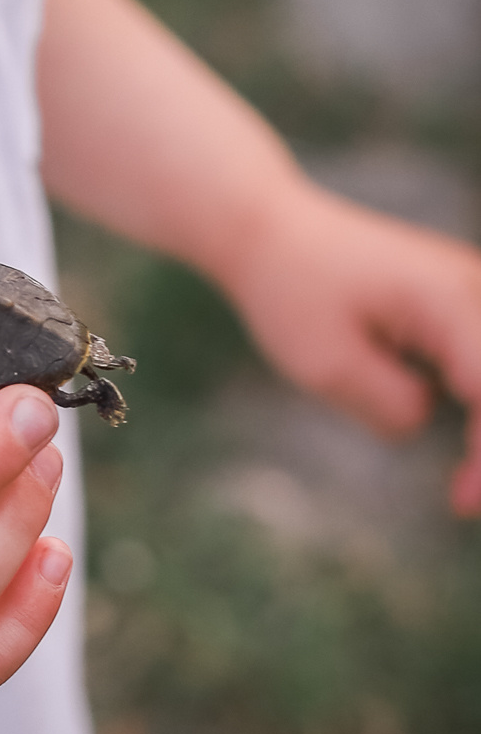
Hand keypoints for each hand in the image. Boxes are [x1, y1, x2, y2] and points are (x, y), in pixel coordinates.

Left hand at [219, 179, 480, 515]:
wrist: (273, 231)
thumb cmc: (291, 290)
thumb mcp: (326, 363)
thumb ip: (390, 404)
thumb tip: (427, 425)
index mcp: (449, 300)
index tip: (462, 502)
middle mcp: (476, 289)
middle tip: (461, 502)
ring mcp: (475, 292)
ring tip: (464, 486)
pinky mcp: (465, 304)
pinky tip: (468, 451)